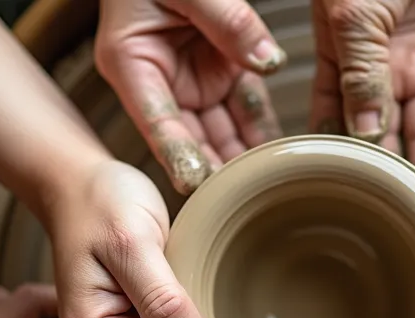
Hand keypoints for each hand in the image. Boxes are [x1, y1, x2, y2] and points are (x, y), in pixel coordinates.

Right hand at [94, 0, 285, 193]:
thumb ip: (227, 20)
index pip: (155, 120)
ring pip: (221, 130)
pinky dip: (263, 132)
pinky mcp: (220, 71)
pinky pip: (245, 108)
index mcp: (131, 62)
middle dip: (215, 169)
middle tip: (238, 200)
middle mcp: (161, 79)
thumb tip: (268, 60)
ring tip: (266, 188)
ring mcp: (192, 79)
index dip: (176, 152)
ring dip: (243, 158)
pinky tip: (283, 158)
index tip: (194, 182)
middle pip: (190, 136)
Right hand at [310, 0, 414, 180]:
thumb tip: (364, 128)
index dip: (339, 148)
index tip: (342, 183)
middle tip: (390, 198)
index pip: (334, 112)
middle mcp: (382, 64)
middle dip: (387, 164)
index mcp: (342, 54)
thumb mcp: (355, 16)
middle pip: (384, 128)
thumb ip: (359, 70)